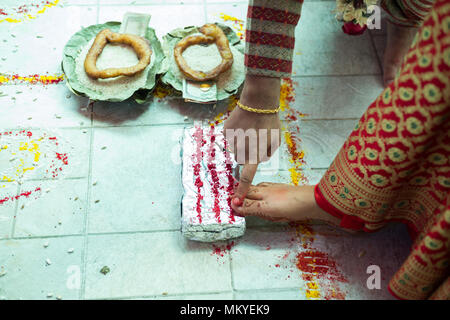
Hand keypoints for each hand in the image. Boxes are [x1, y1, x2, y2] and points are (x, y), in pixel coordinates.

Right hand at [224, 75, 281, 202]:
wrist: (258, 102)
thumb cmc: (269, 122)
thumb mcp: (275, 141)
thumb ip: (267, 154)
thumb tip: (259, 158)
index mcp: (254, 154)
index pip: (247, 176)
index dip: (241, 189)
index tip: (236, 200)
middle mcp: (240, 150)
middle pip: (241, 159)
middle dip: (247, 153)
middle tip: (255, 140)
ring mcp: (231, 140)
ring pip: (234, 148)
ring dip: (241, 143)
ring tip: (250, 130)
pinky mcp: (225, 131)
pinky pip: (229, 137)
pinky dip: (234, 133)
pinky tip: (243, 124)